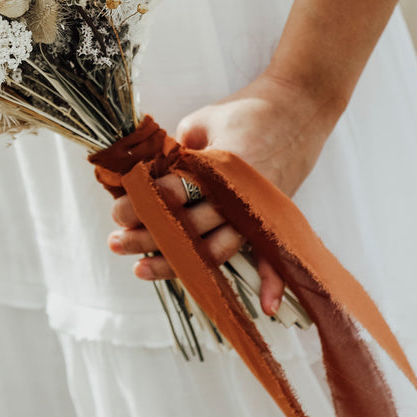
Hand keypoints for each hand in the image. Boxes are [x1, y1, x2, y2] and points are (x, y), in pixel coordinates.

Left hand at [107, 70, 342, 314]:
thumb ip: (176, 151)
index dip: (143, 203)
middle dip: (148, 236)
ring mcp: (260, 212)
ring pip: (215, 249)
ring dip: (177, 264)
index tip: (117, 209)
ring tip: (140, 269)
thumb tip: (145, 177)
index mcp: (223, 167)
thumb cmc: (246, 110)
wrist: (299, 107)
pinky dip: (275, 283)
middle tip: (116, 240)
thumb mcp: (202, 121)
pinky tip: (267, 309)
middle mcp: (242, 196)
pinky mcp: (273, 219)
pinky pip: (275, 257)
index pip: (176, 192)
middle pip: (189, 227)